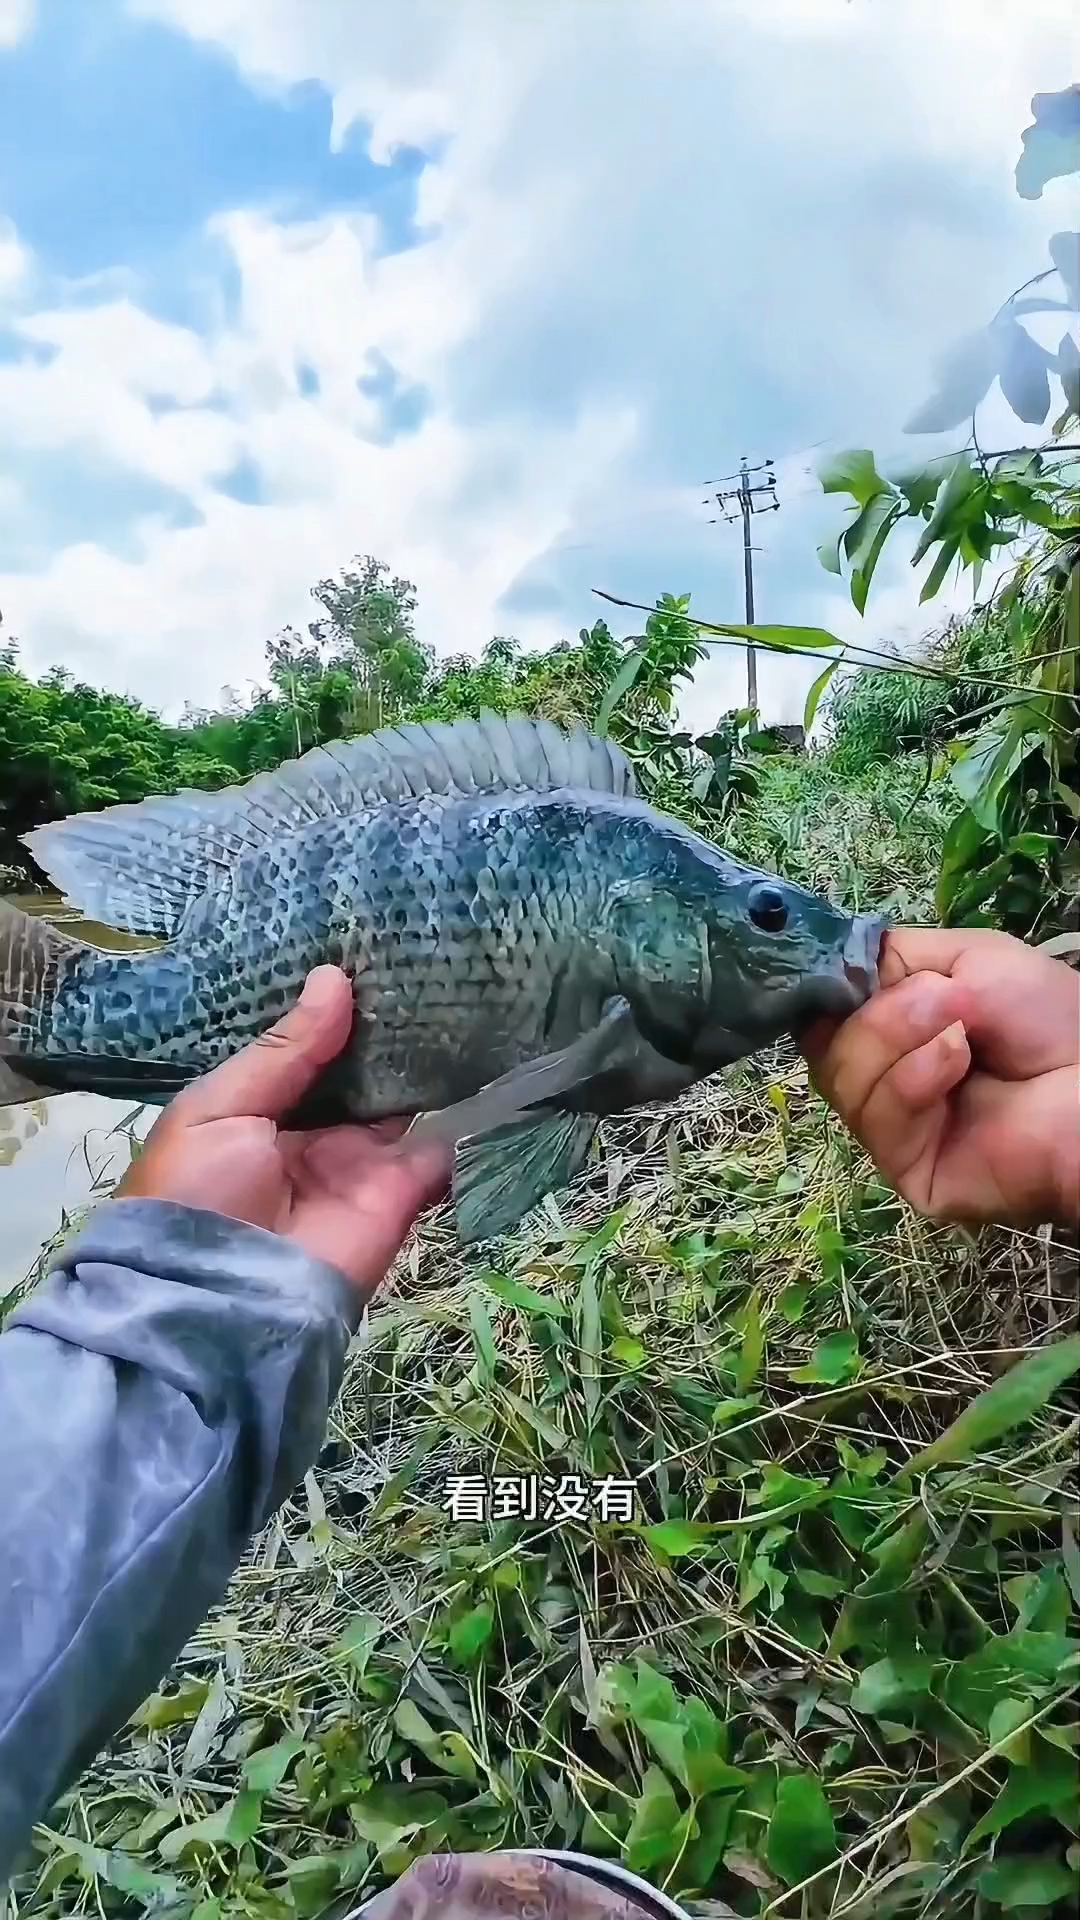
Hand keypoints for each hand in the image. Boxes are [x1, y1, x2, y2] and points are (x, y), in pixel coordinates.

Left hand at [117, 967, 450, 1295]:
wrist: (220, 1305)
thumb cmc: (196, 1194)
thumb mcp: (218, 1110)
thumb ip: (284, 1050)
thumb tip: (335, 978)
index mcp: (261, 1112)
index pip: (309, 1053)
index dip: (338, 1011)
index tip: (374, 953)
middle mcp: (314, 1134)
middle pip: (363, 1074)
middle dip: (392, 1029)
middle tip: (432, 961)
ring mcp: (361, 1164)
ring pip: (407, 1102)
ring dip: (432, 1059)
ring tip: (469, 990)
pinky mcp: (400, 1194)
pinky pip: (441, 1150)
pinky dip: (467, 1114)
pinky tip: (490, 1058)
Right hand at [800, 927, 1079, 1227]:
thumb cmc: (1049, 1020)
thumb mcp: (970, 957)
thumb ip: (892, 955)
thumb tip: (832, 969)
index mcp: (893, 1031)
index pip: (824, 1015)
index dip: (820, 991)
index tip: (839, 973)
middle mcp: (885, 1080)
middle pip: (825, 1047)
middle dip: (877, 1014)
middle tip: (939, 999)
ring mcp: (894, 1129)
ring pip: (842, 1081)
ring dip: (895, 1039)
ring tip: (959, 1033)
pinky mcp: (908, 1170)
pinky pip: (877, 1119)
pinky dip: (913, 1079)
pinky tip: (955, 1064)